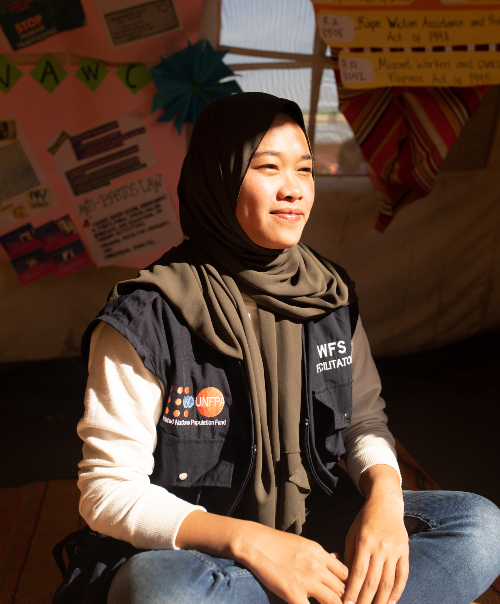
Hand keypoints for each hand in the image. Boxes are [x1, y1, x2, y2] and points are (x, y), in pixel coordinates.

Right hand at [236, 524, 348, 603]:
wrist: (255, 543)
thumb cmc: (276, 543)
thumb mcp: (303, 543)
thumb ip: (320, 554)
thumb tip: (336, 558)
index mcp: (320, 553)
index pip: (345, 573)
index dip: (345, 585)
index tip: (340, 593)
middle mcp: (317, 566)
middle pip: (342, 589)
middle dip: (341, 599)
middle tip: (336, 603)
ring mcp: (306, 581)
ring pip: (334, 602)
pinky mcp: (293, 593)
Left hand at [343, 465, 408, 603]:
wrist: (385, 504)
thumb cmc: (364, 520)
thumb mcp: (352, 534)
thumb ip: (349, 556)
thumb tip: (344, 579)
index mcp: (365, 542)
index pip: (358, 572)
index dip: (353, 591)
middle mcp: (381, 548)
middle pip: (373, 581)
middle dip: (365, 600)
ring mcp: (395, 551)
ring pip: (388, 582)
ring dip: (381, 601)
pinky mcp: (405, 552)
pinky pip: (402, 576)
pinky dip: (397, 592)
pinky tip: (390, 602)